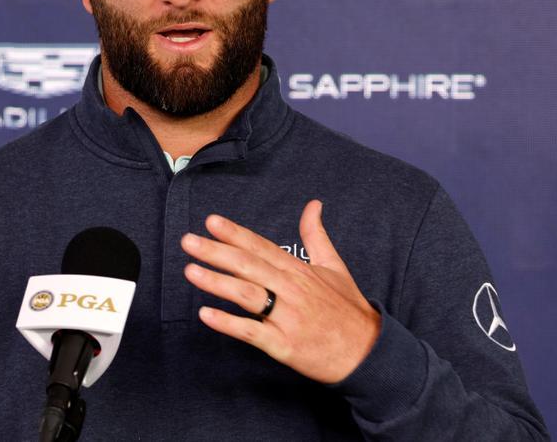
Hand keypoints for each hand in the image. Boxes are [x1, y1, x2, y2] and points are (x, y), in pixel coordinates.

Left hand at [181, 200, 380, 383]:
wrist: (368, 352)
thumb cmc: (348, 309)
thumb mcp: (335, 266)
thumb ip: (317, 235)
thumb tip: (314, 204)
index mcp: (300, 271)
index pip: (262, 247)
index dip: (236, 234)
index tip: (211, 221)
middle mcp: (292, 290)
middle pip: (250, 266)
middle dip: (217, 252)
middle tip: (188, 241)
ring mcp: (288, 318)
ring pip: (248, 295)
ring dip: (217, 282)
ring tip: (190, 271)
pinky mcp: (285, 345)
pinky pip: (253, 332)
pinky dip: (229, 323)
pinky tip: (206, 314)